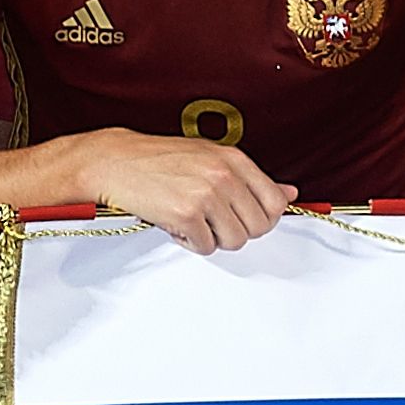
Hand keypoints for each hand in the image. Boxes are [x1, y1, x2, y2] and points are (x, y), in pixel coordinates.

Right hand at [79, 130, 297, 252]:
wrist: (114, 161)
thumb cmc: (159, 159)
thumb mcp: (209, 157)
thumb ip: (251, 178)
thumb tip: (290, 193)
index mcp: (234, 159)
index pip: (276, 203)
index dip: (262, 217)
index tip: (241, 216)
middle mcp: (224, 175)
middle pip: (258, 227)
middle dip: (236, 229)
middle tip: (212, 219)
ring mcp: (205, 195)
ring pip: (235, 240)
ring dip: (214, 238)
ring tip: (193, 221)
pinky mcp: (185, 215)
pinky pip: (206, 247)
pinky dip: (191, 242)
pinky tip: (176, 224)